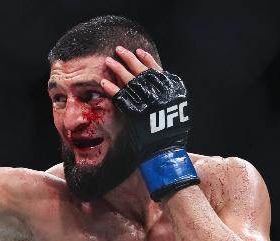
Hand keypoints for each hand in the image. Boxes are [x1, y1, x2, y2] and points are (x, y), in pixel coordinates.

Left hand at [99, 46, 197, 200]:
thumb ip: (167, 95)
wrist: (165, 150)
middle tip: (119, 49)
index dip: (146, 60)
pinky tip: (102, 82)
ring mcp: (146, 102)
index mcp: (170, 90)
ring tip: (108, 60)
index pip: (156, 70)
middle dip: (129, 59)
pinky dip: (111, 88)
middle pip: (141, 71)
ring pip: (130, 80)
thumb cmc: (171, 133)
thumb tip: (161, 83)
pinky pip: (120, 96)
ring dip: (118, 69)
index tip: (138, 51)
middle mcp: (159, 93)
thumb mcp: (176, 109)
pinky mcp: (135, 112)